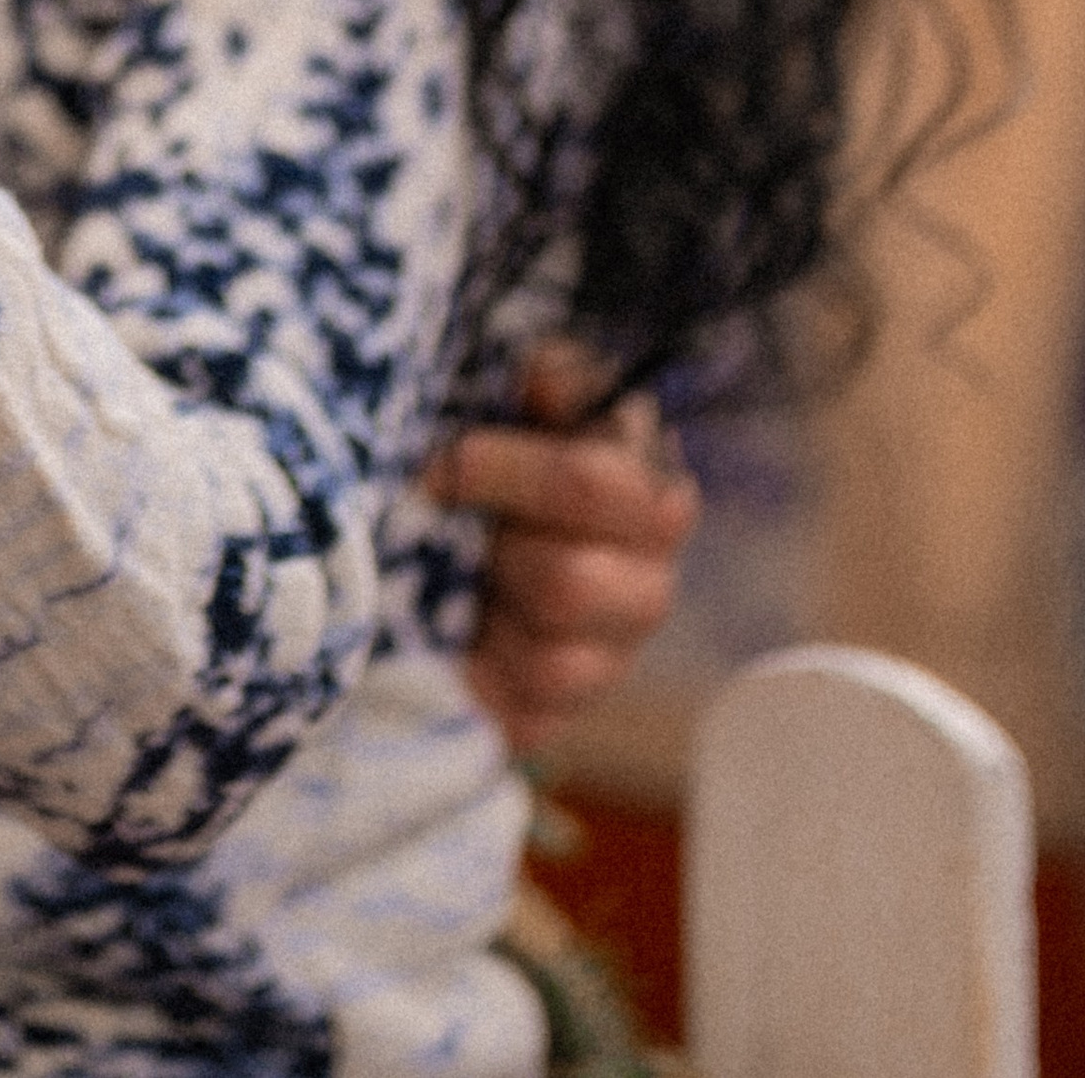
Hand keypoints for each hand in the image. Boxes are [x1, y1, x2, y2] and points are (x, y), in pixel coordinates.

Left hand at [425, 341, 699, 754]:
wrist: (452, 531)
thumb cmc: (497, 451)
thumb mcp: (519, 396)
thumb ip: (546, 377)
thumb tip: (545, 381)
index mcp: (647, 491)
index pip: (591, 485)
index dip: (504, 473)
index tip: (448, 465)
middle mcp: (650, 581)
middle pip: (568, 584)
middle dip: (496, 553)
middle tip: (454, 528)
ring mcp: (614, 656)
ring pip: (555, 663)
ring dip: (488, 615)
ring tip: (465, 580)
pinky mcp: (563, 715)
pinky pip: (531, 719)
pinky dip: (481, 678)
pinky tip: (464, 636)